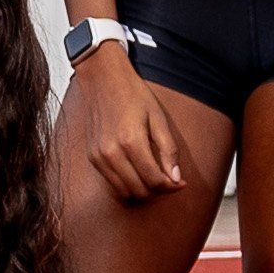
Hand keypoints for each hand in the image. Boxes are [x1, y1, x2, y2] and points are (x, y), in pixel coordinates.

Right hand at [55, 45, 188, 205]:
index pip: (153, 180)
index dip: (171, 186)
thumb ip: (168, 150)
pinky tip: (139, 173)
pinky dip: (128, 185)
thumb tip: (176, 177)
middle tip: (170, 181)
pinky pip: (112, 184)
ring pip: (124, 193)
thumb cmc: (133, 95)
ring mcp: (98, 157)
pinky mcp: (92, 158)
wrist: (103, 79)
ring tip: (156, 180)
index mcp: (130, 141)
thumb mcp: (158, 118)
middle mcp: (111, 153)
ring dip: (143, 192)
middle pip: (139, 191)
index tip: (181, 183)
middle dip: (158, 192)